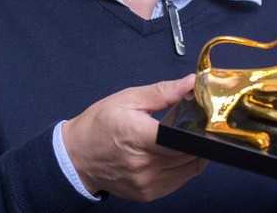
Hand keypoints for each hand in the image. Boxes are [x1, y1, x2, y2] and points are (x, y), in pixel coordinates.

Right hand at [61, 74, 207, 201]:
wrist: (77, 156)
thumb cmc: (99, 125)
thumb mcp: (128, 99)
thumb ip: (163, 92)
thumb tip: (190, 83)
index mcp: (136, 136)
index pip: (178, 138)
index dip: (194, 128)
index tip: (198, 119)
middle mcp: (142, 164)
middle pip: (188, 153)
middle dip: (194, 137)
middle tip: (187, 125)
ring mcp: (146, 182)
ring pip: (188, 168)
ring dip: (190, 153)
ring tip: (177, 139)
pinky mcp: (148, 193)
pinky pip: (180, 180)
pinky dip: (183, 166)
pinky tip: (172, 154)